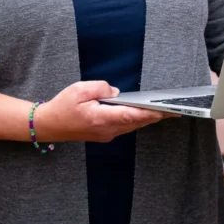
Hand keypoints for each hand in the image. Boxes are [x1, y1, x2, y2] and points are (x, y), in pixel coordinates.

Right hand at [34, 80, 175, 143]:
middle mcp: (106, 130)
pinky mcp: (104, 135)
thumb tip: (117, 92)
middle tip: (174, 110)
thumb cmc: (62, 106)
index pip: (131, 115)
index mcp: (100, 118)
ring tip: (164, 111)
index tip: (165, 111)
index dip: (149, 113)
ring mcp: (106, 135)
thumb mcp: (79, 89)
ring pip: (132, 127)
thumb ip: (101, 88)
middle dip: (155, 116)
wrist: (48, 125)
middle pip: (136, 123)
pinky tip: (143, 114)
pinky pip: (125, 128)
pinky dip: (136, 121)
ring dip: (147, 119)